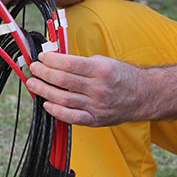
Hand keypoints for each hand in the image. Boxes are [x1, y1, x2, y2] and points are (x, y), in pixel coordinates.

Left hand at [27, 52, 148, 126]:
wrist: (143, 95)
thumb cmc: (122, 76)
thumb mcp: (105, 61)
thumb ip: (82, 63)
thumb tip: (57, 60)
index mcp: (100, 70)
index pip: (68, 64)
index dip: (51, 60)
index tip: (41, 57)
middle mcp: (98, 88)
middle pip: (62, 80)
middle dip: (43, 73)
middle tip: (34, 68)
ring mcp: (96, 105)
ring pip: (63, 99)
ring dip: (44, 91)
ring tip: (33, 84)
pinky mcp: (95, 119)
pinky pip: (72, 117)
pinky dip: (57, 111)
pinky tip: (47, 104)